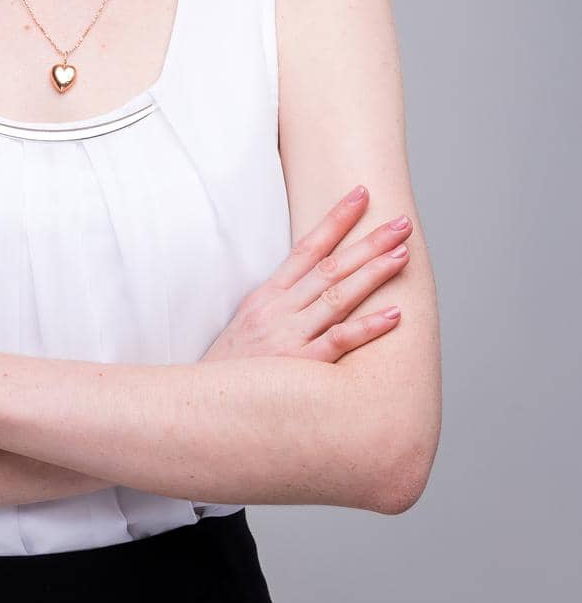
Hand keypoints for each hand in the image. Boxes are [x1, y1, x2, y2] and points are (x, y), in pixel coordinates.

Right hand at [200, 185, 410, 364]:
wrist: (201, 408)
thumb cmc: (232, 370)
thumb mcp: (247, 325)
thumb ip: (279, 304)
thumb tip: (314, 284)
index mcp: (267, 296)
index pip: (306, 247)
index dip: (335, 219)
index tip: (361, 195)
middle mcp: (279, 310)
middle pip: (330, 266)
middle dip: (368, 241)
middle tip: (401, 223)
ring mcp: (289, 337)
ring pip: (337, 297)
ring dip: (373, 273)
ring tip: (402, 254)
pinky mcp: (299, 367)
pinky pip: (338, 342)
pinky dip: (367, 327)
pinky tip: (394, 314)